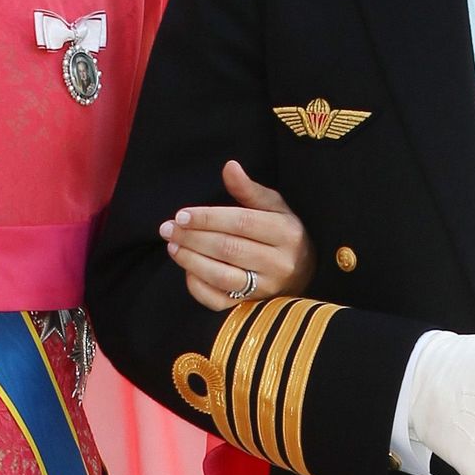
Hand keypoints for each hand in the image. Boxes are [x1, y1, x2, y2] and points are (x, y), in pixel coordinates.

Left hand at [162, 160, 314, 310]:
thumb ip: (249, 189)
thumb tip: (229, 166)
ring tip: (173, 247)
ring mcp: (266, 289)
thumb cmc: (283, 234)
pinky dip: (198, 287)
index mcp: (286, 233)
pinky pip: (219, 301)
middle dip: (193, 238)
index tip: (181, 215)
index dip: (208, 218)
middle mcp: (279, 263)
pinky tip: (187, 270)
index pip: (241, 223)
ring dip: (191, 261)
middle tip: (167, 229)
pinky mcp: (253, 307)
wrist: (306, 274)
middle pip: (228, 249)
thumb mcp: (274, 207)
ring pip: (222, 277)